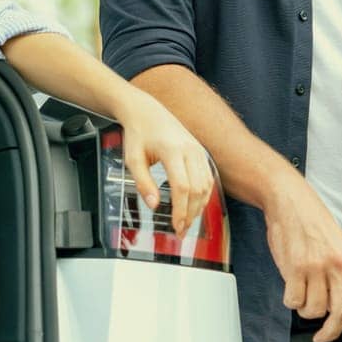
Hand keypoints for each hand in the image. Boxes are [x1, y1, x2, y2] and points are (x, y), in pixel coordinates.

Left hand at [115, 89, 214, 236]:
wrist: (147, 111)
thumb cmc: (139, 133)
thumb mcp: (132, 159)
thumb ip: (143, 183)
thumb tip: (154, 205)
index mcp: (172, 150)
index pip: (182, 187)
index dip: (181, 210)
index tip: (176, 226)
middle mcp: (190, 149)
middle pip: (198, 189)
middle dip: (191, 213)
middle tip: (181, 230)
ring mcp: (198, 150)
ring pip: (206, 185)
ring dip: (199, 207)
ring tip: (187, 222)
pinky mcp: (201, 152)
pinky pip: (208, 178)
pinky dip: (204, 195)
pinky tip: (194, 206)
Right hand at [263, 170, 341, 341]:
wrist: (290, 201)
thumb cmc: (312, 223)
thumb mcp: (339, 246)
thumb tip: (340, 310)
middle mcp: (338, 265)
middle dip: (331, 332)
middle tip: (322, 337)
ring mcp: (317, 266)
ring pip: (314, 309)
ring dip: (306, 310)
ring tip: (303, 294)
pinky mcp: (295, 267)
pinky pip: (293, 301)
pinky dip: (291, 301)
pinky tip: (291, 287)